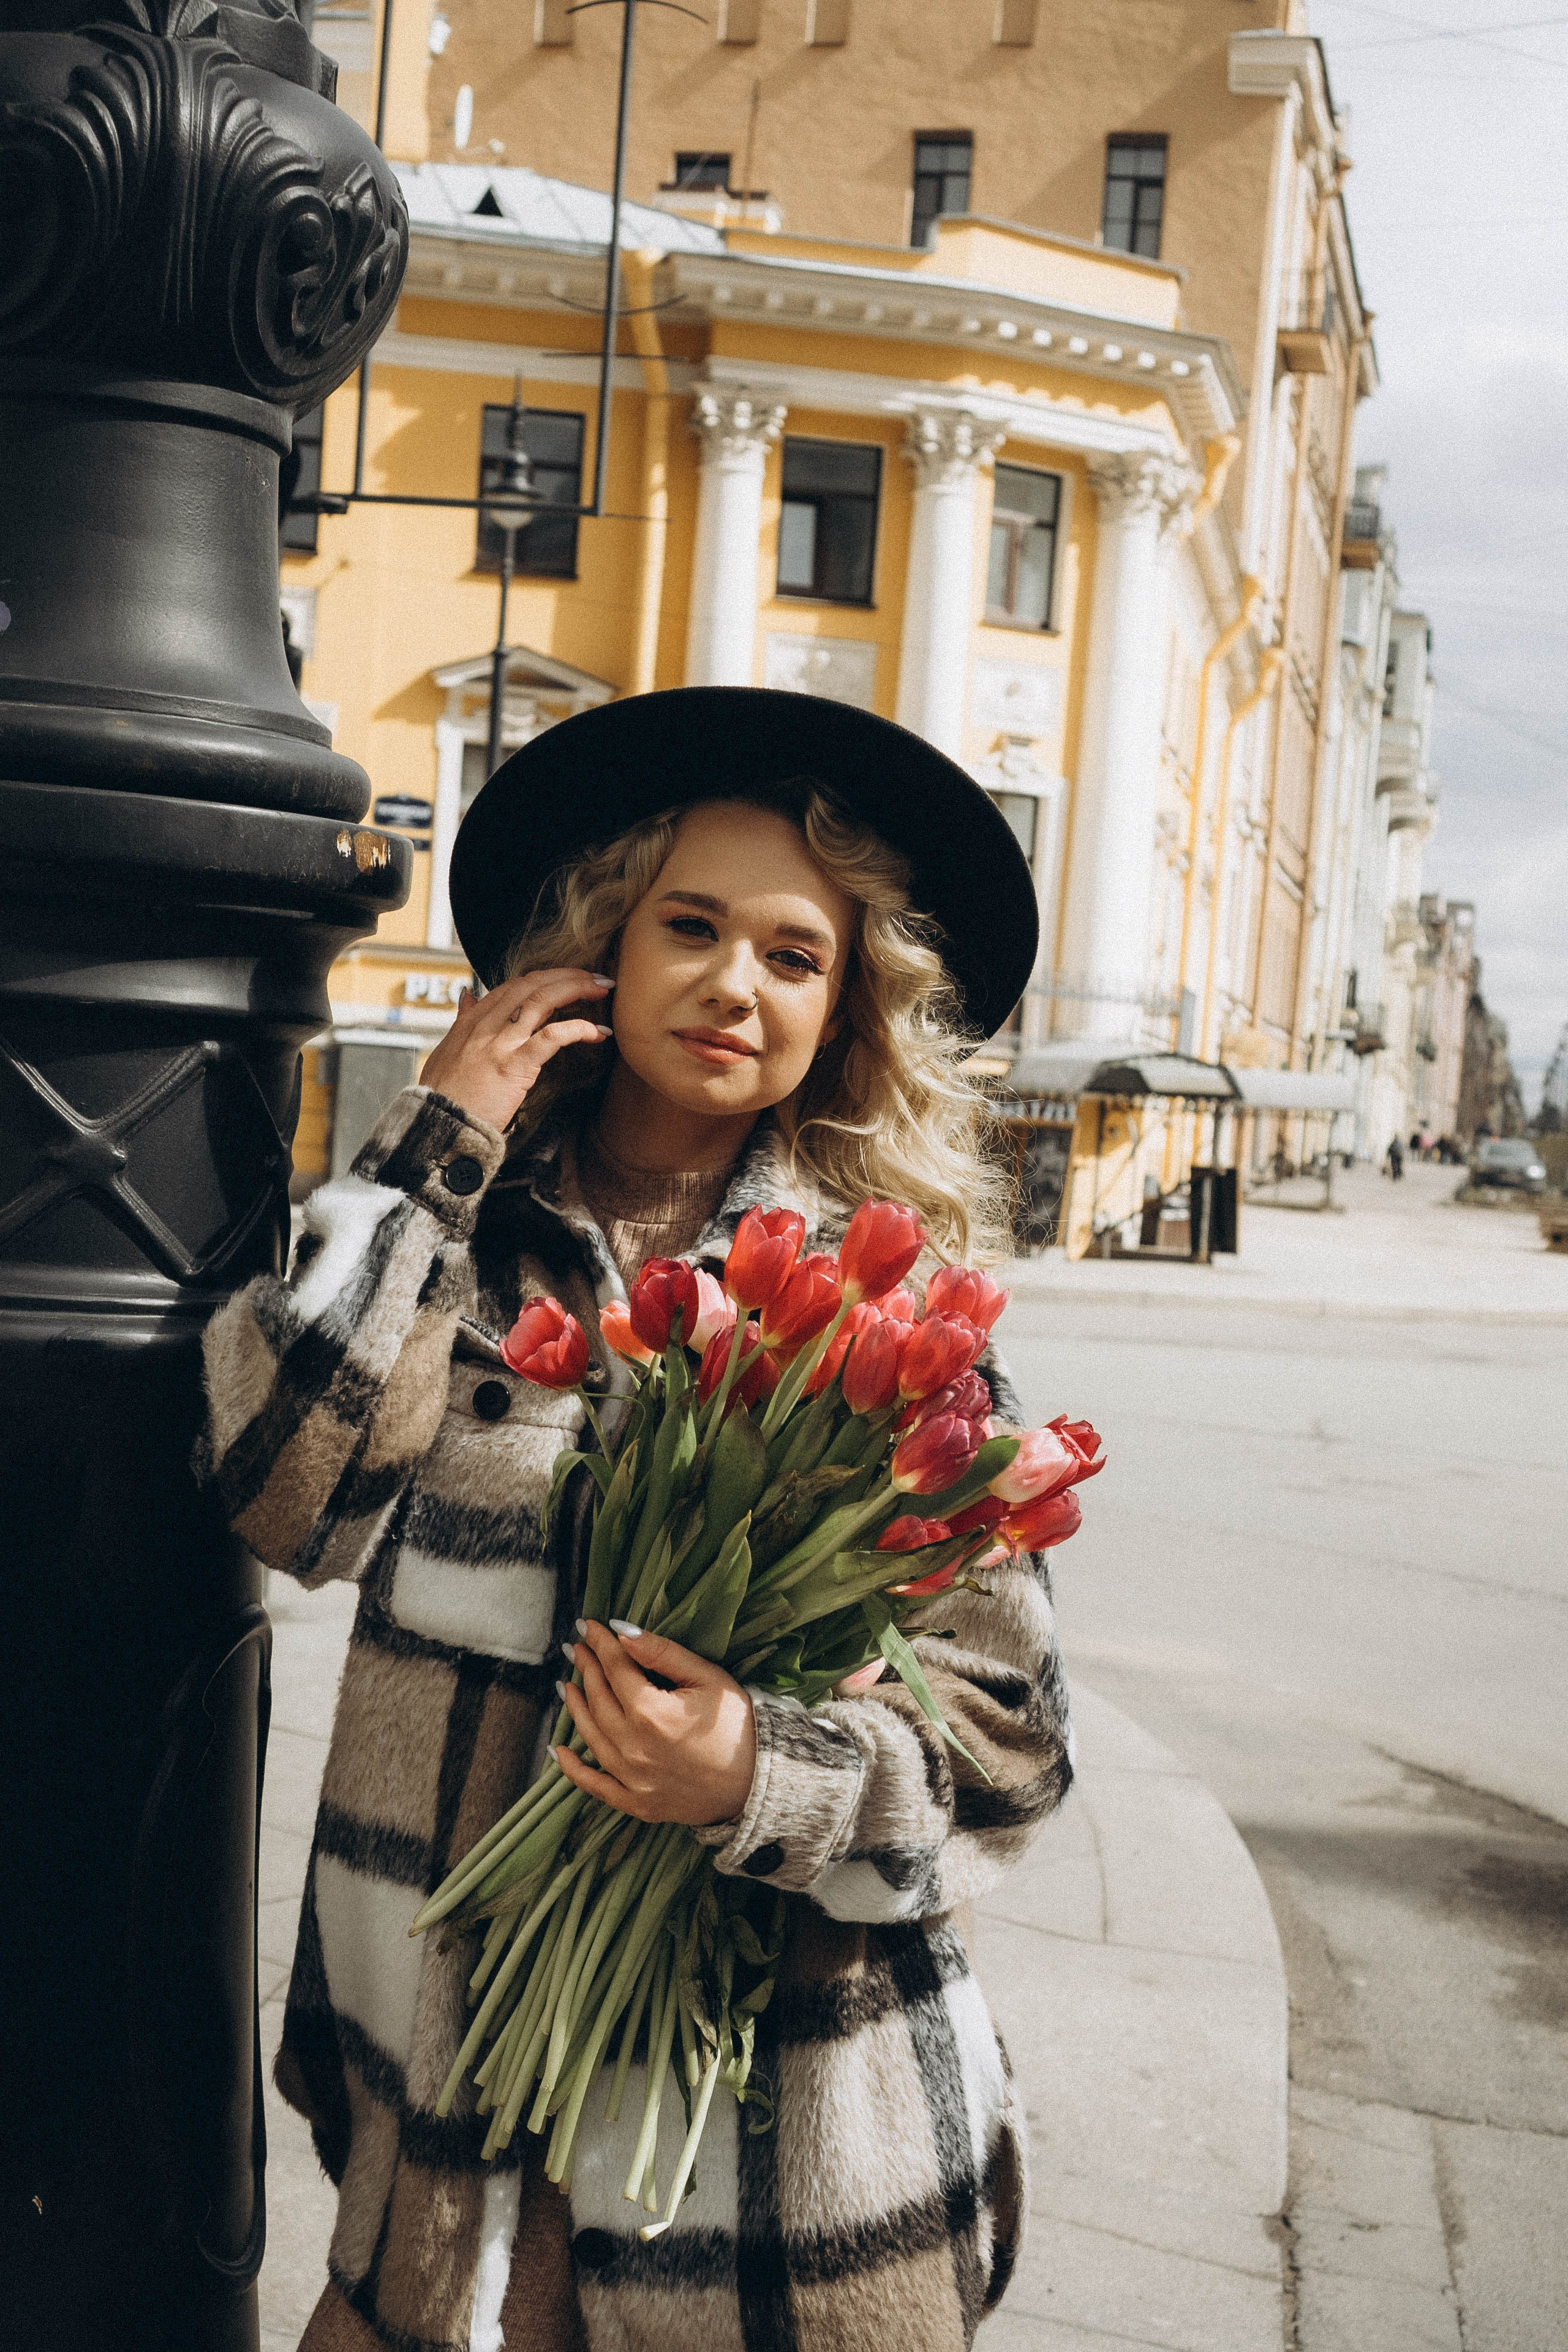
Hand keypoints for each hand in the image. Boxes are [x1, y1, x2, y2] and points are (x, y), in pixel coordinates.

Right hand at [419, 969, 612, 1131]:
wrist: (437, 1125)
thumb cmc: (443, 1096)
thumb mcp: (447, 1051)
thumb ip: (461, 1021)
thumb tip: (467, 996)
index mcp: (471, 1021)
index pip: (513, 986)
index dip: (545, 978)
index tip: (568, 979)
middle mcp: (486, 1026)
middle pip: (532, 984)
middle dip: (567, 976)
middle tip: (596, 979)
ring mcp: (500, 1044)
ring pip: (542, 1000)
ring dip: (577, 989)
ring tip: (603, 991)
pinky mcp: (514, 1066)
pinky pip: (551, 1037)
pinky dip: (578, 1028)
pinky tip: (598, 1032)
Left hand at [553, 1621, 756, 1827]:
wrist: (761, 1781)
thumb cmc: (738, 1724)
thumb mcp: (707, 1677)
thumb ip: (662, 1653)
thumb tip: (622, 1631)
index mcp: (652, 1713)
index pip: (615, 1668)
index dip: (600, 1643)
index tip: (587, 1625)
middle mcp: (634, 1748)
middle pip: (599, 1699)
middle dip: (587, 1668)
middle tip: (577, 1648)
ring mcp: (633, 1779)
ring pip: (591, 1736)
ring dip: (575, 1707)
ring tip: (567, 1684)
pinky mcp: (637, 1803)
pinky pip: (595, 1787)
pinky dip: (572, 1770)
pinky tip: (557, 1751)